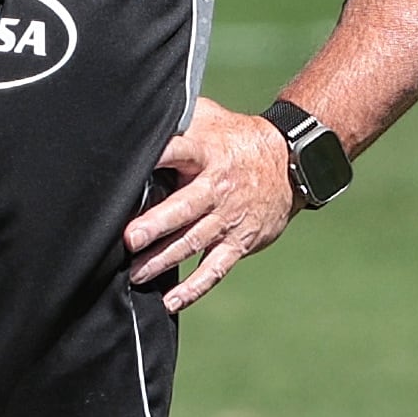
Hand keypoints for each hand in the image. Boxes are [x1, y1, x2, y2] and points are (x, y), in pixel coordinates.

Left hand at [126, 98, 301, 313]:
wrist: (288, 161)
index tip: (128, 170)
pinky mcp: (239, 241)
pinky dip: (194, 287)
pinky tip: (170, 301)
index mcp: (207, 151)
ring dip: (164, 259)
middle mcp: (218, 186)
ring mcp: (229, 217)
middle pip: (184, 207)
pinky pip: (215, 268)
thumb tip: (135, 115)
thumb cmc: (233, 137)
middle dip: (156, 224)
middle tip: (129, 239)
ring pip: (194, 241)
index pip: (178, 151)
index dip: (156, 158)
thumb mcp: (208, 116)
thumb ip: (176, 117)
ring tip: (136, 273)